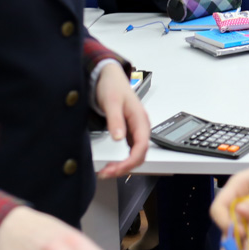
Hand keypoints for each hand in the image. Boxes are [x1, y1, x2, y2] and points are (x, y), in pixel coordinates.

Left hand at [94, 61, 149, 178]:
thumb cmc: (112, 86)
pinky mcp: (130, 130)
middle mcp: (141, 125)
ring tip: (107, 171)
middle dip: (125, 167)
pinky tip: (113, 163)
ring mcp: (136, 129)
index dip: (130, 161)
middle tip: (106, 173)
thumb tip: (119, 138)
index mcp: (140, 119)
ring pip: (136, 154)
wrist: (109, 76)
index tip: (116, 169)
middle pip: (140, 154)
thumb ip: (115, 121)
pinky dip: (123, 160)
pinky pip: (131, 150)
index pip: (142, 146)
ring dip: (124, 165)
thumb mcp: (111, 102)